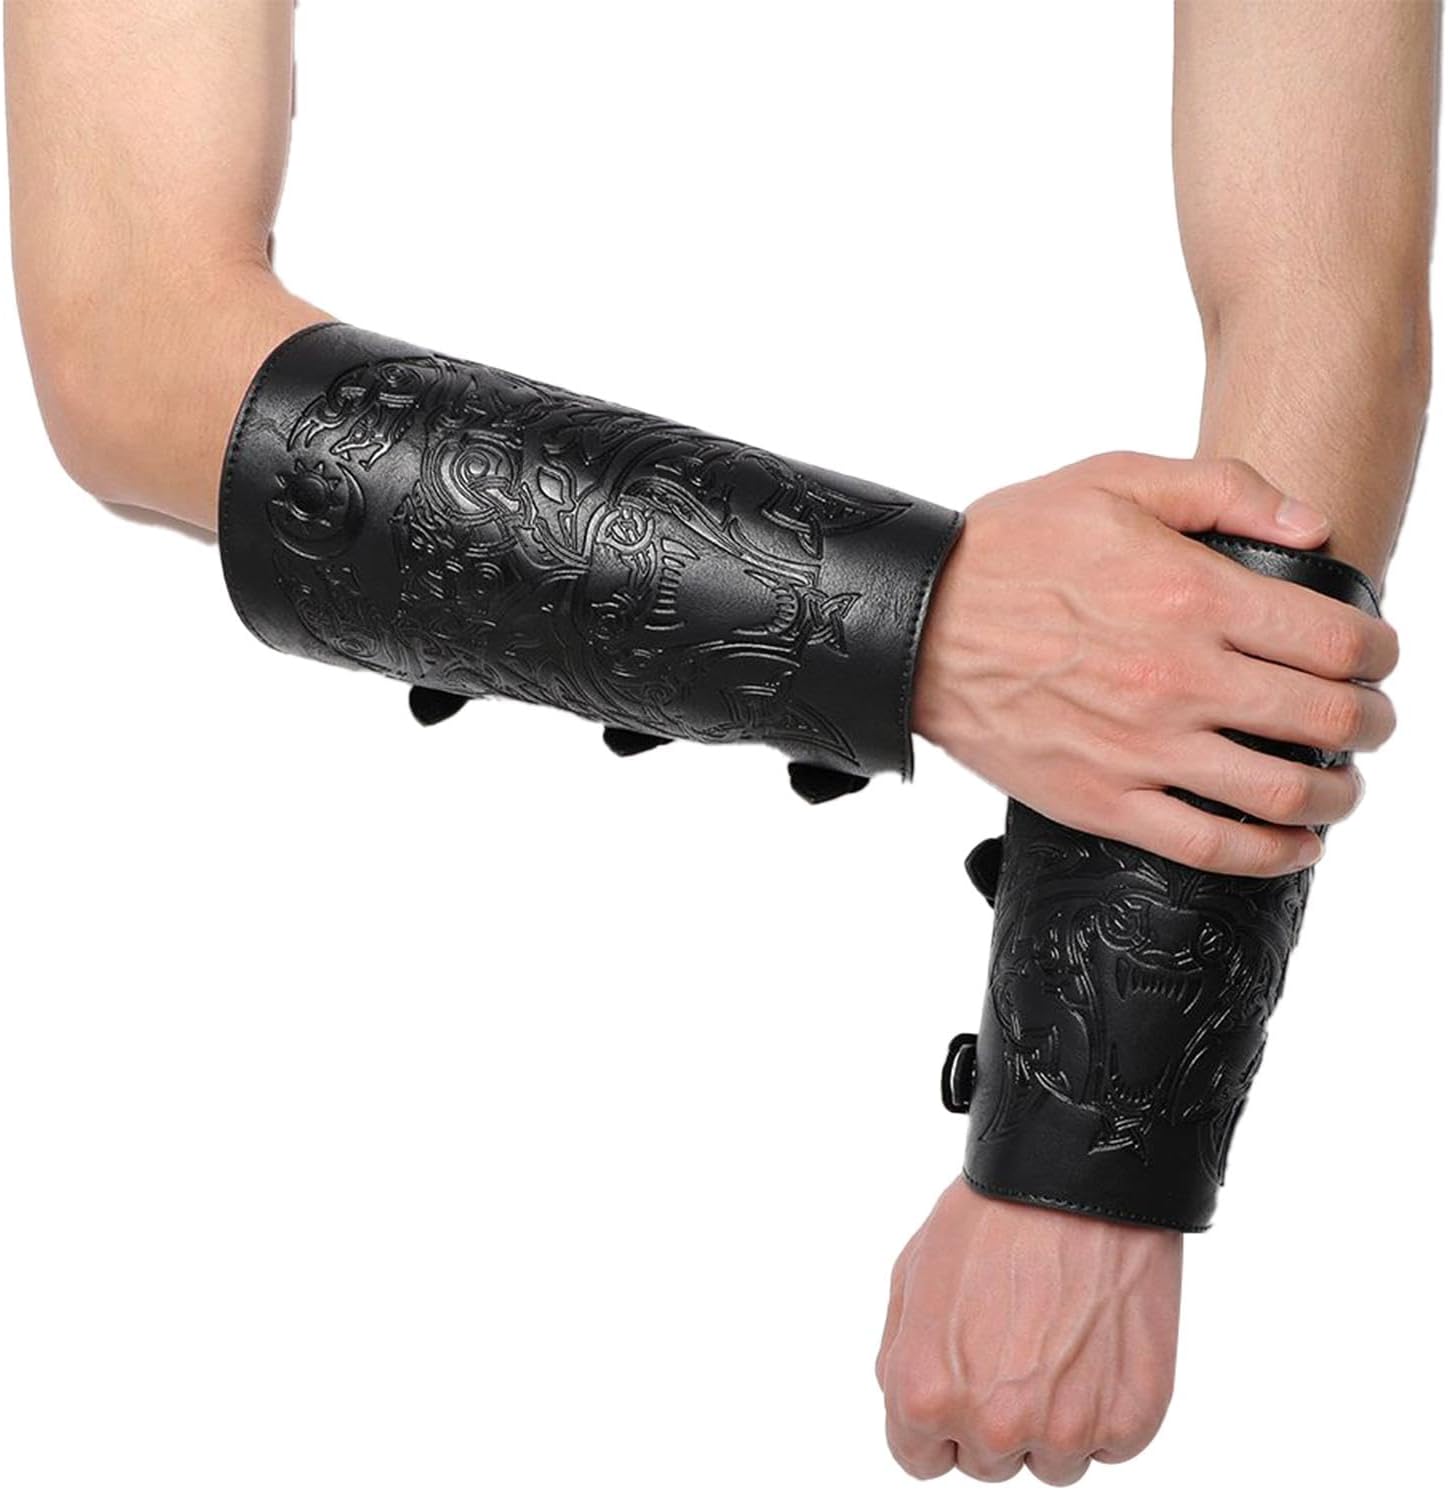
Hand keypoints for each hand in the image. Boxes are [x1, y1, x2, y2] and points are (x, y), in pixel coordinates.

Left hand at [876, 1180, 1180, 1483]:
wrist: (1078, 1180)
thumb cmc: (993, 1216)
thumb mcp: (911, 1275)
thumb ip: (901, 1359)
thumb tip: (916, 1412)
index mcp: (925, 1393)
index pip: (919, 1459)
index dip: (937, 1418)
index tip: (960, 1380)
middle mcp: (991, 1425)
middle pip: (986, 1461)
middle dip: (993, 1413)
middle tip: (1014, 1341)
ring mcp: (1065, 1430)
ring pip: (1051, 1462)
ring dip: (1053, 1416)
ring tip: (1059, 1337)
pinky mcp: (1129, 1422)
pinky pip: (1109, 1446)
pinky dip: (1106, 1406)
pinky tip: (1096, 1344)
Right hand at [912, 453, 1398, 876]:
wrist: (915, 626)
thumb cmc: (1009, 549)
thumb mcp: (1113, 479)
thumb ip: (1225, 490)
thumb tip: (1314, 525)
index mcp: (1193, 595)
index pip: (1336, 639)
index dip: (1381, 651)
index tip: (1379, 656)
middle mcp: (1181, 679)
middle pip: (1328, 720)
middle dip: (1373, 722)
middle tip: (1372, 720)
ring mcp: (1143, 750)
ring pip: (1284, 795)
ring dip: (1339, 795)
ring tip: (1343, 786)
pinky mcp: (1104, 801)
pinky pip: (1211, 847)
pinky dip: (1273, 855)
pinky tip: (1295, 845)